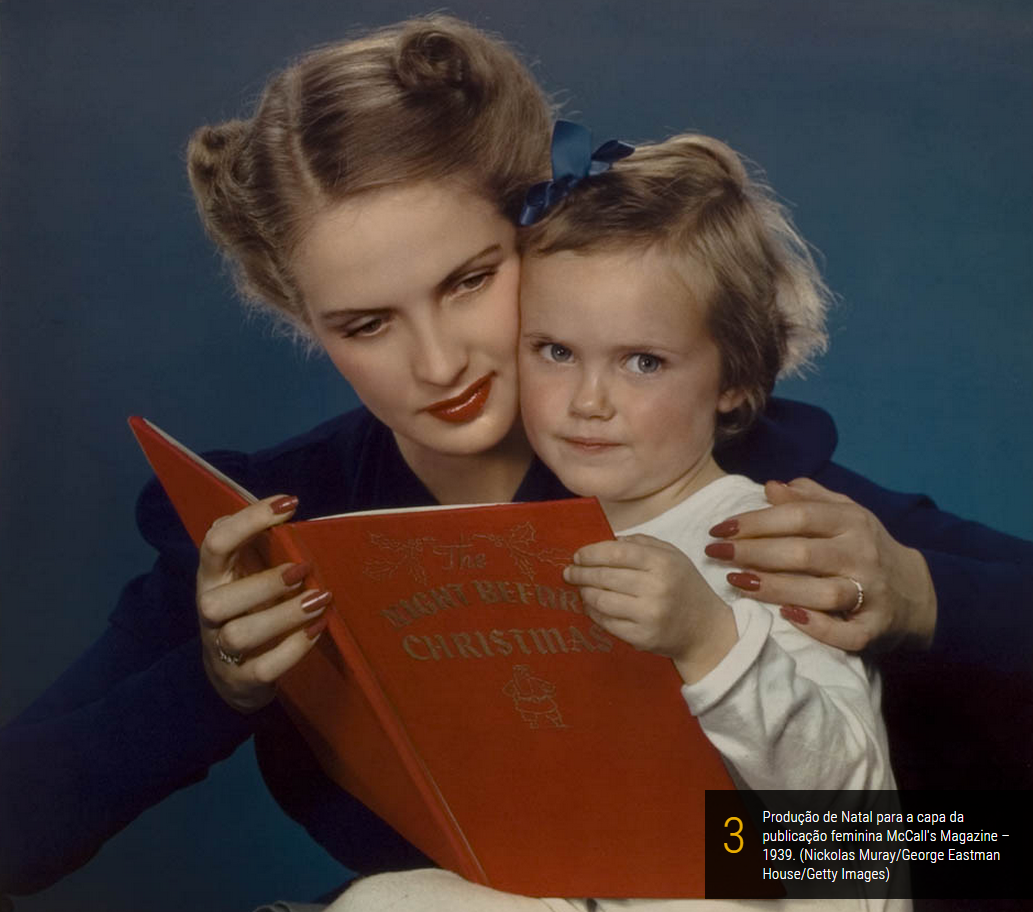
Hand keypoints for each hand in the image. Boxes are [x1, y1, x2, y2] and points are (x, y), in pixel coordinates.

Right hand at [196, 494, 330, 712]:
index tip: (290, 504)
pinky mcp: (242, 680)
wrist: (235, 676)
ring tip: (320, 600)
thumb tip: (284, 506)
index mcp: (212, 578)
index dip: (249, 520)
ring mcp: (222, 650)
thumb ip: (258, 545)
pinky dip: (293, 649)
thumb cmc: (249, 610)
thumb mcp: (247, 575)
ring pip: (241, 634)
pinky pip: (264, 668)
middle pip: (219, 600)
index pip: (215, 543)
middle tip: (304, 569)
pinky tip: (318, 629)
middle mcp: (209, 612)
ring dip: (284, 616)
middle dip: (264, 583)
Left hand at [563, 534, 735, 683]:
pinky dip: (594, 613)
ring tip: (581, 588)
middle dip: (581, 573)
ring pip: (602, 601)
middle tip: (569, 572)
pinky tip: (592, 606)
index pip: (617, 553)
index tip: (578, 556)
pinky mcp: (642, 637)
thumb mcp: (672, 556)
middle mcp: (656, 588)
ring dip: (585, 593)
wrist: (705, 629)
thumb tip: (609, 541)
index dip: (592, 553)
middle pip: (605, 577)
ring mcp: (649, 615)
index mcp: (663, 563)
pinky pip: (607, 623)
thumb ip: (642, 543)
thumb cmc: (684, 586)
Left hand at [706, 478, 936, 651]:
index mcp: (851, 521)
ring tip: (736, 583)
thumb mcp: (844, 514)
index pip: (799, 517)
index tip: (719, 528)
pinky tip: (785, 618)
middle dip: (754, 553)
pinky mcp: (875, 628)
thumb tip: (769, 486)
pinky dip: (817, 627)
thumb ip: (809, 499)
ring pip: (820, 592)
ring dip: (775, 588)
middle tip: (716, 554)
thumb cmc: (864, 547)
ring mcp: (871, 593)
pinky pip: (845, 633)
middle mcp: (862, 554)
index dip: (756, 521)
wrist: (916, 592)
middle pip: (803, 553)